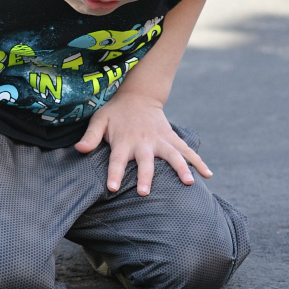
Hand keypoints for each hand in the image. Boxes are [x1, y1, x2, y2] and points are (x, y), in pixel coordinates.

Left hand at [74, 91, 211, 195]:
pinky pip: (187, 150)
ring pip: (172, 155)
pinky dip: (198, 162)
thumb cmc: (115, 112)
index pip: (116, 160)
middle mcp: (143, 142)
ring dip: (180, 168)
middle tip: (145, 192)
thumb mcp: (99, 120)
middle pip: (145, 161)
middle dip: (145, 176)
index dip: (113, 173)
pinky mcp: (171, 138)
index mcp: (123, 140)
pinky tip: (208, 175)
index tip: (112, 188)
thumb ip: (90, 136)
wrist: (138, 95)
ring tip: (188, 183)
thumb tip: (79, 149)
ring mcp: (160, 140)